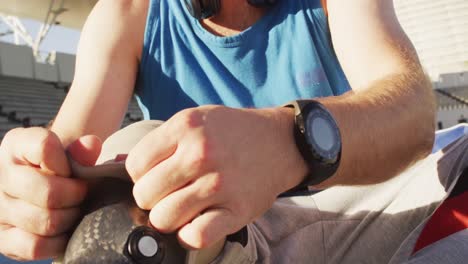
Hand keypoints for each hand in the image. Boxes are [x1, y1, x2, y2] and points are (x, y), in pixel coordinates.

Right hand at [0, 128, 99, 260]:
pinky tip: (64, 230)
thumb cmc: (64, 169)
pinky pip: (35, 246)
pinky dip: (58, 241)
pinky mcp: (3, 238)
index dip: (68, 164)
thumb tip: (92, 145)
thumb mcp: (73, 155)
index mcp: (17, 145)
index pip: (44, 147)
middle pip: (49, 193)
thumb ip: (83, 151)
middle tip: (81, 195)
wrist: (49, 189)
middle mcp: (0, 175)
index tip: (72, 171)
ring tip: (73, 210)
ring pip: (46, 222)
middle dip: (75, 196)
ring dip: (69, 218)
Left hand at [126, 105, 306, 248]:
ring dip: (168, 218)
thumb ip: (160, 141)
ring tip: (181, 207)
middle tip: (168, 193)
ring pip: (164, 218)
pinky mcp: (237, 209)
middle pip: (145, 194)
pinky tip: (197, 222)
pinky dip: (190, 235)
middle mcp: (201, 153)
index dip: (140, 175)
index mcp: (186, 126)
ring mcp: (220, 183)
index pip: (135, 165)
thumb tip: (119, 167)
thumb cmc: (232, 132)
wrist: (280, 142)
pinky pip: (196, 236)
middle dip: (151, 198)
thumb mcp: (196, 119)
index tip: (155, 176)